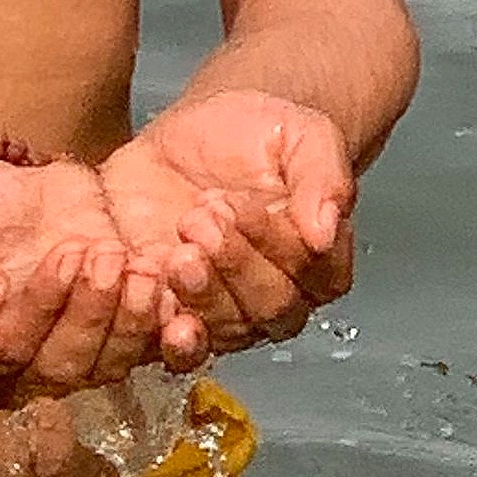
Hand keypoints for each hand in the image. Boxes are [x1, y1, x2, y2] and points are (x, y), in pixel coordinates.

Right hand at [0, 156, 167, 407]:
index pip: (3, 354)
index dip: (35, 310)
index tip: (59, 256)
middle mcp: (13, 375)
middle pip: (61, 366)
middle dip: (88, 311)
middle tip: (101, 254)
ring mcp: (67, 359)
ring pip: (105, 364)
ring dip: (128, 317)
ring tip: (138, 265)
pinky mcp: (112, 336)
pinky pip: (143, 348)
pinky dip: (159, 320)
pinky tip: (162, 280)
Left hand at [102, 91, 354, 368]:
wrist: (194, 133)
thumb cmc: (257, 135)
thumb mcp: (303, 135)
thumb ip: (324, 178)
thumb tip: (325, 231)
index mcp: (319, 260)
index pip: (314, 276)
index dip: (278, 246)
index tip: (244, 205)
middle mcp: (277, 295)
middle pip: (270, 309)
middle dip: (235, 266)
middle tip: (202, 218)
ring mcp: (223, 311)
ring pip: (224, 331)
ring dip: (201, 296)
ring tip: (178, 251)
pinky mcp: (171, 313)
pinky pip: (169, 344)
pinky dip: (159, 329)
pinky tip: (150, 294)